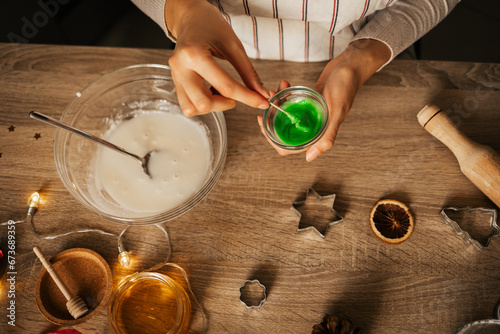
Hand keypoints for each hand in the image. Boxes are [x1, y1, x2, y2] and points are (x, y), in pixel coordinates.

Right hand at [165, 0, 269, 115]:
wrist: (191, 18)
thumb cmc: (211, 27)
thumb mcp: (234, 46)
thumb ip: (248, 73)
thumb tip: (262, 94)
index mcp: (194, 55)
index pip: (225, 86)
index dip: (247, 97)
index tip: (261, 102)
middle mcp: (180, 68)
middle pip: (203, 103)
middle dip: (224, 104)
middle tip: (234, 94)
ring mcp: (175, 76)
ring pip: (192, 108)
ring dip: (212, 106)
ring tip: (221, 92)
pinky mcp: (175, 82)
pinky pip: (188, 105)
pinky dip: (203, 103)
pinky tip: (212, 91)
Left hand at [258, 39, 390, 160]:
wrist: (352, 65)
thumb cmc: (346, 87)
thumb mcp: (335, 112)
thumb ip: (326, 137)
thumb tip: (309, 158)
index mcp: (319, 133)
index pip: (290, 148)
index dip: (274, 142)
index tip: (264, 127)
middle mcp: (313, 126)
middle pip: (285, 133)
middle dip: (271, 122)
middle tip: (264, 109)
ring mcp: (310, 113)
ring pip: (287, 116)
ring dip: (277, 105)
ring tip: (274, 91)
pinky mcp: (309, 100)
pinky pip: (292, 102)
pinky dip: (285, 94)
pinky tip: (284, 83)